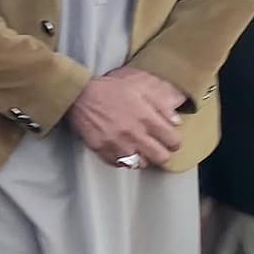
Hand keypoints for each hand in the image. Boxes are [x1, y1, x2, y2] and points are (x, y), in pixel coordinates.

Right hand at [65, 67, 185, 167]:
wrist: (78, 95)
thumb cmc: (107, 90)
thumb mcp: (138, 89)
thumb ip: (160, 105)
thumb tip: (176, 121)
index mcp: (146, 118)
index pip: (173, 141)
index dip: (173, 141)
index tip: (168, 140)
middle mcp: (135, 134)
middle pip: (161, 157)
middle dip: (161, 153)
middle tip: (155, 147)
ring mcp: (119, 144)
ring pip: (141, 164)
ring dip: (141, 157)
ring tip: (135, 148)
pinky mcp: (104, 151)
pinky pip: (120, 164)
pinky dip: (122, 159)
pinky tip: (120, 148)